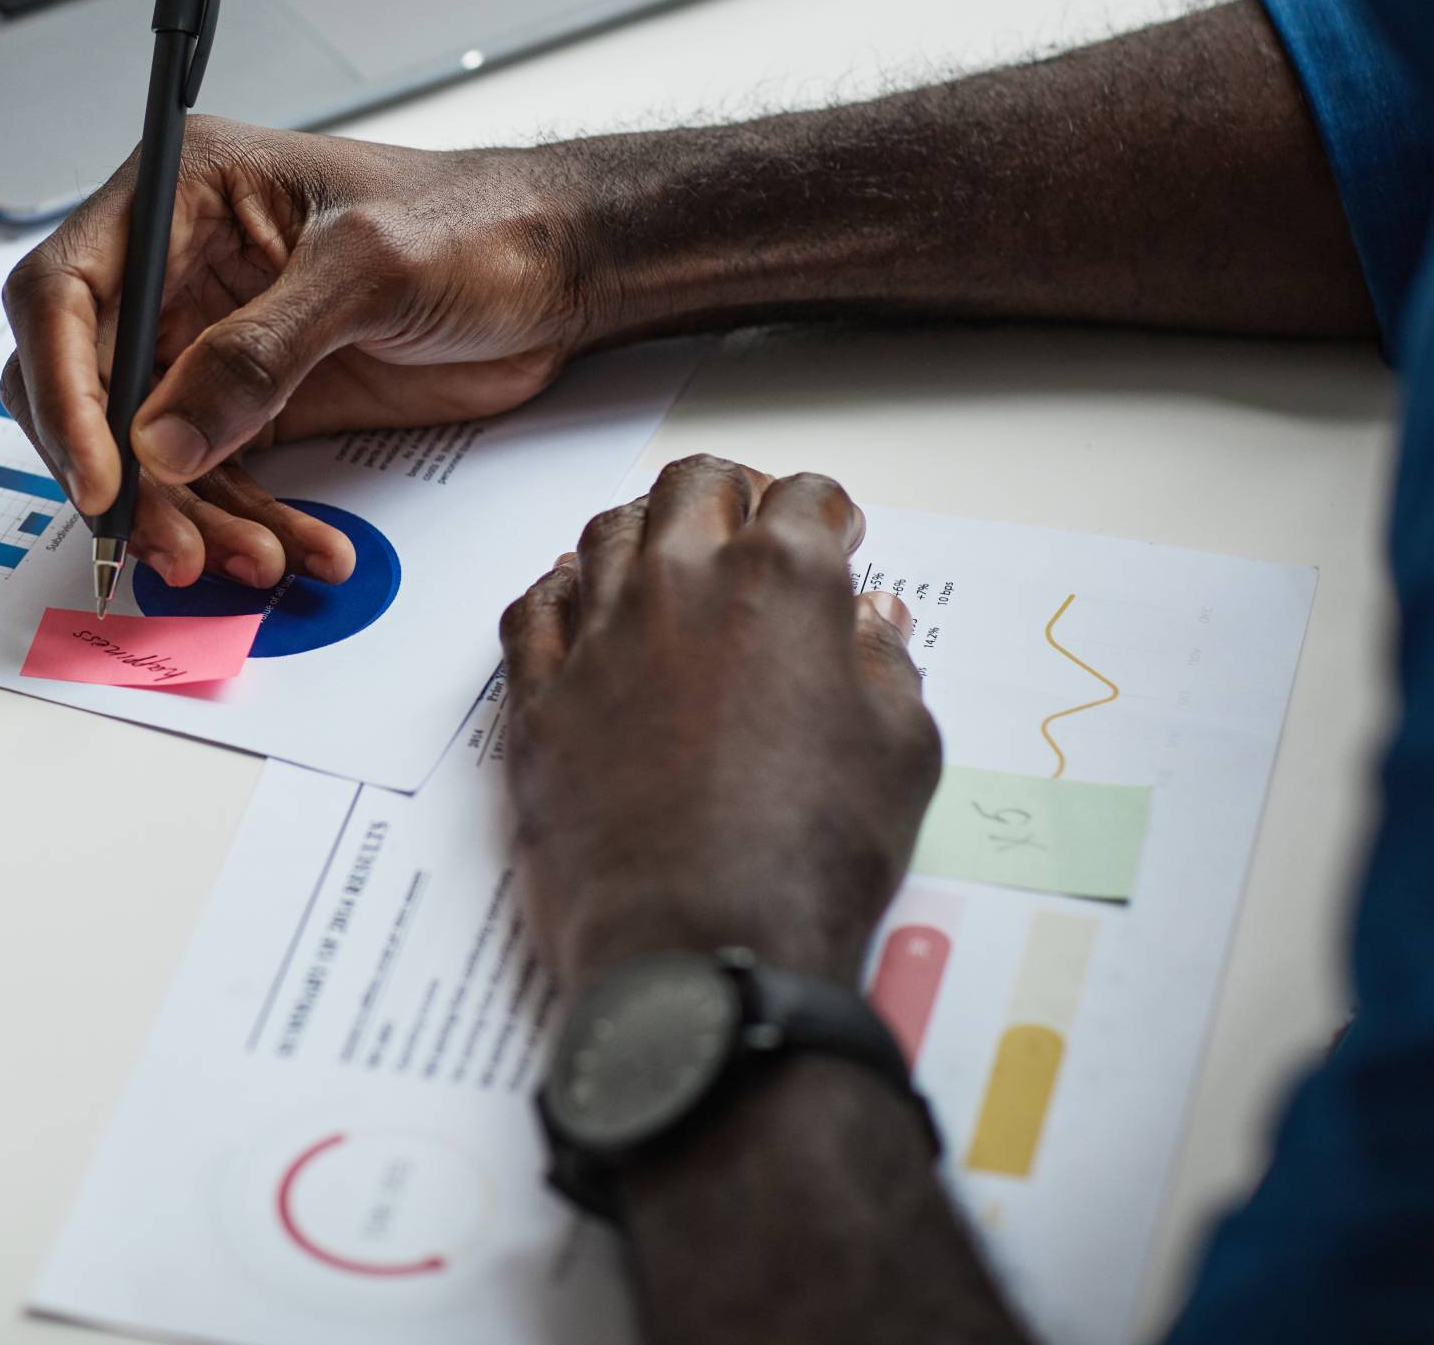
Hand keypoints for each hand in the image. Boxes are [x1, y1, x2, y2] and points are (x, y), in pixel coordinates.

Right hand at [0, 117, 591, 589]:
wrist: (558, 270)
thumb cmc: (476, 223)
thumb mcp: (369, 269)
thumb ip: (261, 352)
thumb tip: (162, 441)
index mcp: (179, 193)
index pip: (64, 293)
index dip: (62, 390)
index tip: (102, 476)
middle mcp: (176, 268)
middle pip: (84, 388)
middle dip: (122, 477)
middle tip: (171, 544)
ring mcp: (208, 344)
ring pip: (145, 455)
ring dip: (189, 520)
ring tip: (256, 562)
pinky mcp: (250, 407)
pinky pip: (214, 484)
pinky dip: (246, 528)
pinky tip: (299, 552)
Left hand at [498, 456, 940, 991]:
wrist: (700, 944)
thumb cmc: (812, 857)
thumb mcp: (901, 753)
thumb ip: (884, 666)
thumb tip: (872, 622)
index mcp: (779, 584)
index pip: (803, 499)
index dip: (825, 513)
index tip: (834, 534)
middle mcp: (678, 587)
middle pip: (691, 489)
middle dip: (729, 494)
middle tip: (748, 525)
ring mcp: (597, 637)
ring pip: (606, 535)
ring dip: (643, 531)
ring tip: (666, 557)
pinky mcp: (538, 696)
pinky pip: (532, 610)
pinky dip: (558, 591)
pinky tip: (575, 600)